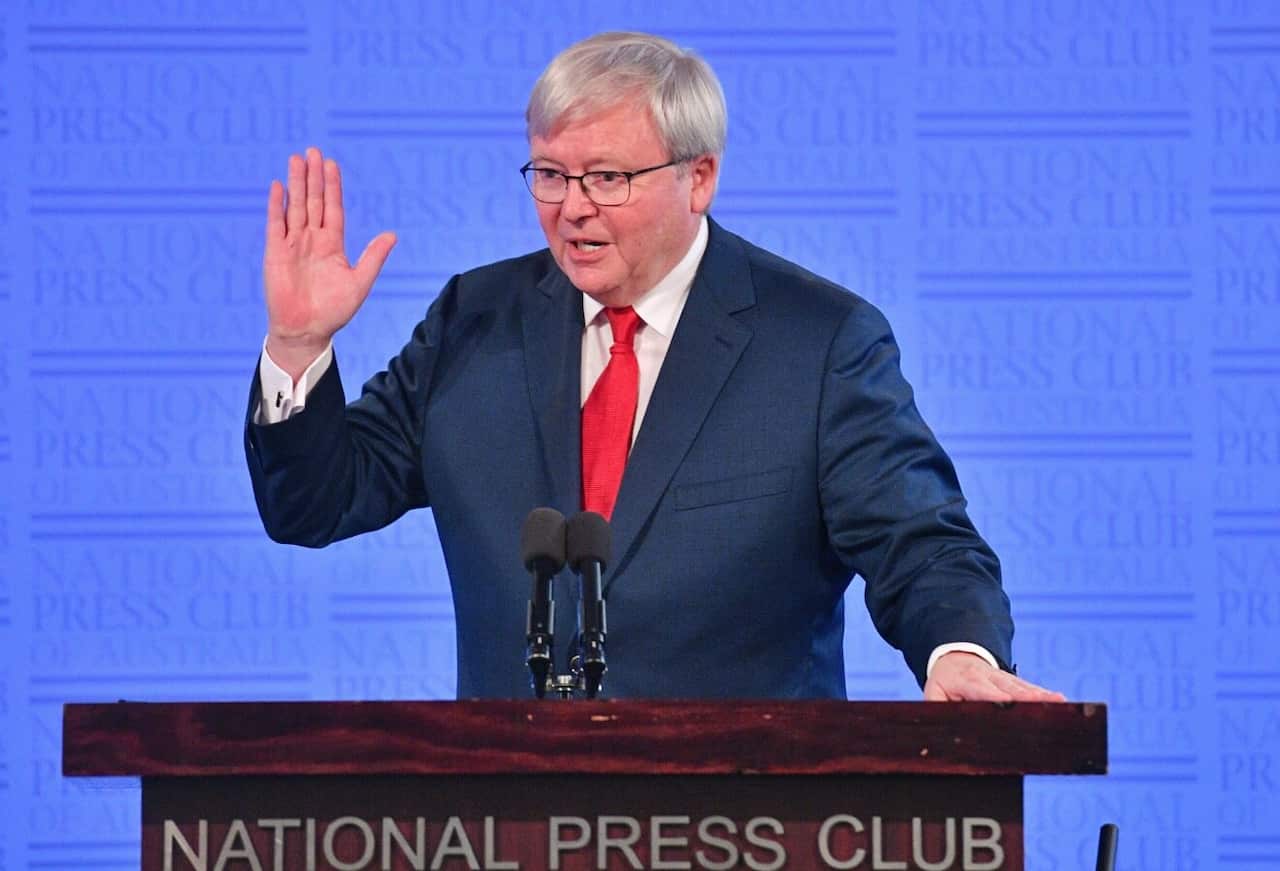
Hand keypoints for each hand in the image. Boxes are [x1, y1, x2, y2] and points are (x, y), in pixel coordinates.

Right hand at [263, 146, 396, 379]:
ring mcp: (293, 245)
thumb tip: (393, 235)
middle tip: (314, 151)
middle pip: (313, 201)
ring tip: (296, 159)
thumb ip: (374, 257)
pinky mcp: (275, 253)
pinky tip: (278, 187)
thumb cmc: (334, 311)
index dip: (332, 187)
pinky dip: (276, 205)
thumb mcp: (360, 282)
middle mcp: (312, 240)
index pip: (333, 209)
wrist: (307, 331)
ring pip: (295, 207)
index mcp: (332, 245)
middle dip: (313, 177)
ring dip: (296, 183)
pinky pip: (275, 224)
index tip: (331, 164)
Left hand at [923, 651, 1065, 701]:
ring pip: (1024, 688)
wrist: (955, 655)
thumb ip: (936, 709)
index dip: (998, 698)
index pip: (985, 691)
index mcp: (968, 681)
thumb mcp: (934, 692)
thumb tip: (938, 728)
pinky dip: (1044, 696)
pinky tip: (1061, 702)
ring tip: (1061, 702)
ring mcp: (1005, 679)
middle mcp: (990, 678)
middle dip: (1029, 697)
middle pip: (1012, 689)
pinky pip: (1030, 689)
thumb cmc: (945, 680)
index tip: (1010, 705)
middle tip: (1047, 705)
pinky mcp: (1015, 683)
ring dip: (1042, 696)